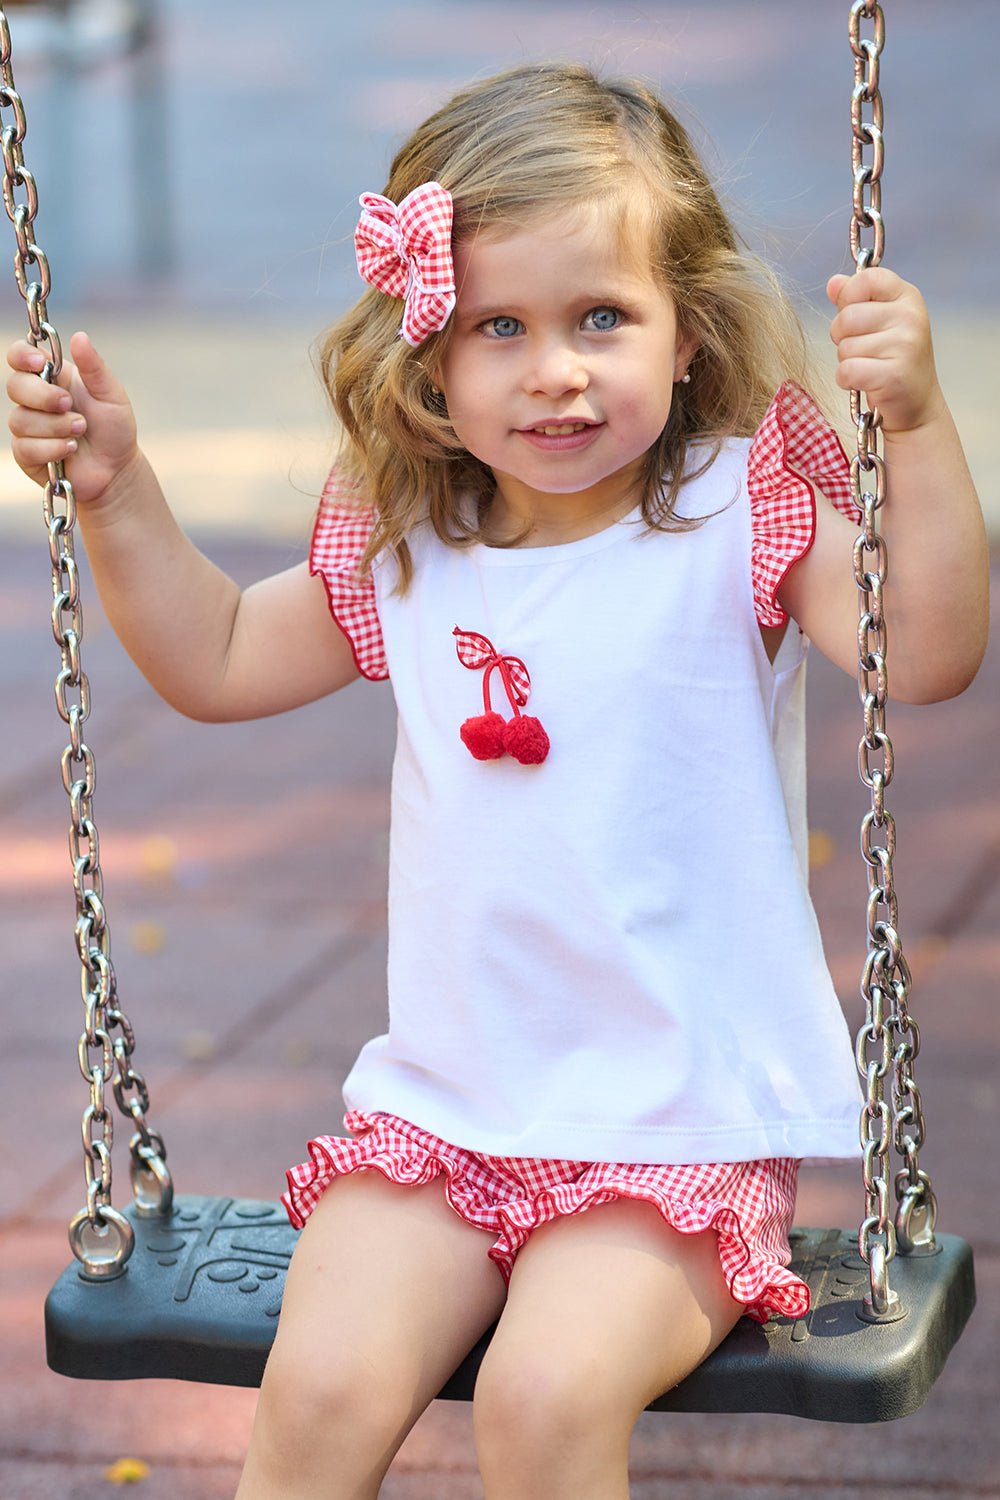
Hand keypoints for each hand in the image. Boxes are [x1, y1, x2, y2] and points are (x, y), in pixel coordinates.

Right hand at [6, 330, 139, 503]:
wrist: (117, 469)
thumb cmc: (114, 429)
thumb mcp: (111, 395)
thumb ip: (95, 367)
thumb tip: (79, 336)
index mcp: (52, 378)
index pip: (20, 357)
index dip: (22, 356)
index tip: (41, 363)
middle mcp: (35, 400)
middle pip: (14, 386)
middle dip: (43, 397)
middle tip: (70, 405)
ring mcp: (28, 427)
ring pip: (21, 420)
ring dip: (55, 427)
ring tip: (80, 431)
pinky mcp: (27, 454)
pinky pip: (25, 448)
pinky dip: (52, 448)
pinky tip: (71, 449)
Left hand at [827, 268, 944, 434]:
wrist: (915, 405)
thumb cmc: (891, 360)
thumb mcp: (878, 322)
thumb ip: (855, 300)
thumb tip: (833, 283)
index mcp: (907, 297)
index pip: (867, 278)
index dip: (849, 298)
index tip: (856, 316)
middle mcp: (910, 316)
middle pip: (847, 317)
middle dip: (842, 337)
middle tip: (863, 350)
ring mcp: (905, 345)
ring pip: (844, 346)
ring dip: (847, 361)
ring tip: (870, 366)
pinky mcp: (893, 375)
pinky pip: (846, 370)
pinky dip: (847, 380)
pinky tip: (866, 382)